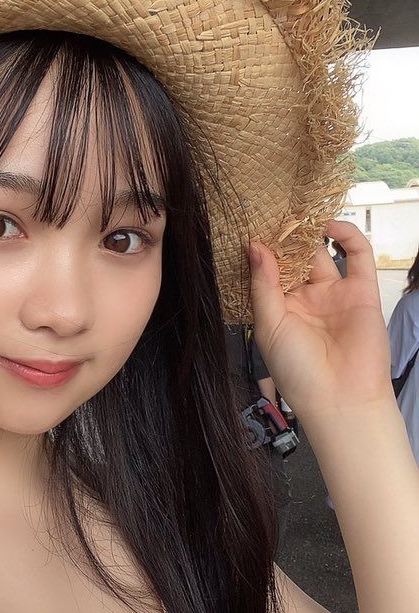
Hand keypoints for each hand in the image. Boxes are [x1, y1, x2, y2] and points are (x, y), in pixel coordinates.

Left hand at [248, 219, 393, 420]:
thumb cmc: (298, 371)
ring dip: (311, 234)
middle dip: (284, 239)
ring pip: (321, 254)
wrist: (340, 398)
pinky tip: (329, 225)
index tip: (250, 229)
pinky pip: (358, 257)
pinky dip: (348, 236)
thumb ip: (263, 286)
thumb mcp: (269, 326)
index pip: (268, 273)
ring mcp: (334, 295)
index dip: (261, 253)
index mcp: (280, 310)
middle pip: (294, 260)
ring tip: (298, 215)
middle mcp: (306, 301)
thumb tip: (256, 248)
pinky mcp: (362, 292)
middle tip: (273, 215)